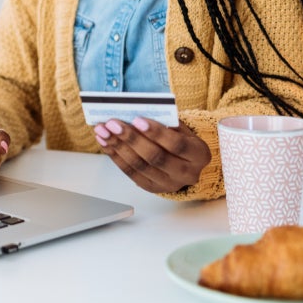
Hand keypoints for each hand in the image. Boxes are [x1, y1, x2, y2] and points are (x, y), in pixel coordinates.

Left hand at [94, 117, 211, 193]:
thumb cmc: (182, 139)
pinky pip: (130, 172)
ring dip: (118, 147)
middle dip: (131, 139)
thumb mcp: (182, 128)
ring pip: (139, 166)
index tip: (136, 119)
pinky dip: (116, 156)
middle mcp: (187, 173)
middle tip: (112, 124)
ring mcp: (169, 184)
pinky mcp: (152, 188)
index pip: (177, 144)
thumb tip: (135, 114)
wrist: (186, 162)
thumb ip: (165, 122)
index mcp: (199, 155)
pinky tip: (105, 142)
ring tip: (103, 131)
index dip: (156, 132)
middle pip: (155, 157)